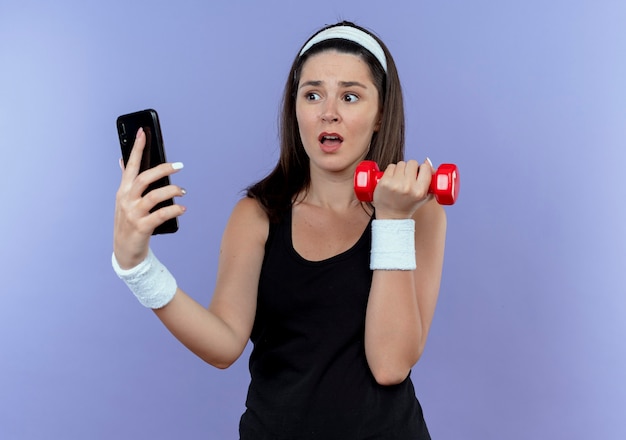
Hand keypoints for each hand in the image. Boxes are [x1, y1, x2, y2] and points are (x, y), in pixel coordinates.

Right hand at [113, 127, 185, 268]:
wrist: (125, 251)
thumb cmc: (128, 222)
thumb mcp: (124, 200)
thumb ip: (127, 181)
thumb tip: (123, 160)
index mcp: (123, 191)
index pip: (130, 165)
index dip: (136, 148)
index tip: (143, 132)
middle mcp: (126, 200)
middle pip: (144, 178)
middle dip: (162, 169)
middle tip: (179, 166)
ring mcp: (133, 214)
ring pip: (154, 196)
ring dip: (172, 191)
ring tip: (183, 191)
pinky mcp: (142, 227)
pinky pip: (161, 215)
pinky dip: (174, 210)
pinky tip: (183, 208)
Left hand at [372, 159, 433, 218]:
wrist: (391, 216)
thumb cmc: (408, 205)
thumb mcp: (424, 197)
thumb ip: (431, 181)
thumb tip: (428, 161)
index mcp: (420, 191)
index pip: (425, 167)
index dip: (422, 168)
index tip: (419, 173)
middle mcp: (408, 187)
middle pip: (412, 163)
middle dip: (410, 168)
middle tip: (408, 176)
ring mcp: (395, 184)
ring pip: (400, 164)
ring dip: (400, 169)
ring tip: (399, 179)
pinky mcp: (384, 182)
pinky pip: (390, 167)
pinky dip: (391, 171)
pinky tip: (392, 179)